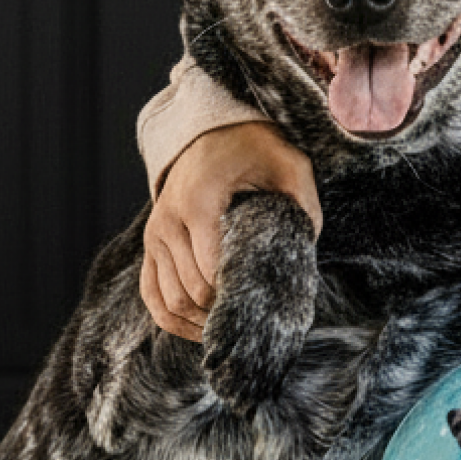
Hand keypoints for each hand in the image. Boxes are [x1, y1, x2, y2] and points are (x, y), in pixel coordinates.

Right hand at [140, 121, 321, 341]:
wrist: (212, 131)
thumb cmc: (254, 148)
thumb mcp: (289, 165)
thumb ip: (303, 204)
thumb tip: (308, 251)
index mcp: (198, 203)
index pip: (210, 273)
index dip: (237, 297)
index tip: (267, 303)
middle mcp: (167, 223)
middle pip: (191, 294)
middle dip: (224, 314)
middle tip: (258, 320)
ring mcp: (155, 237)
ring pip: (169, 303)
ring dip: (200, 324)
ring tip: (235, 327)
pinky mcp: (152, 247)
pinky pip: (152, 296)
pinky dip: (174, 320)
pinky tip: (203, 328)